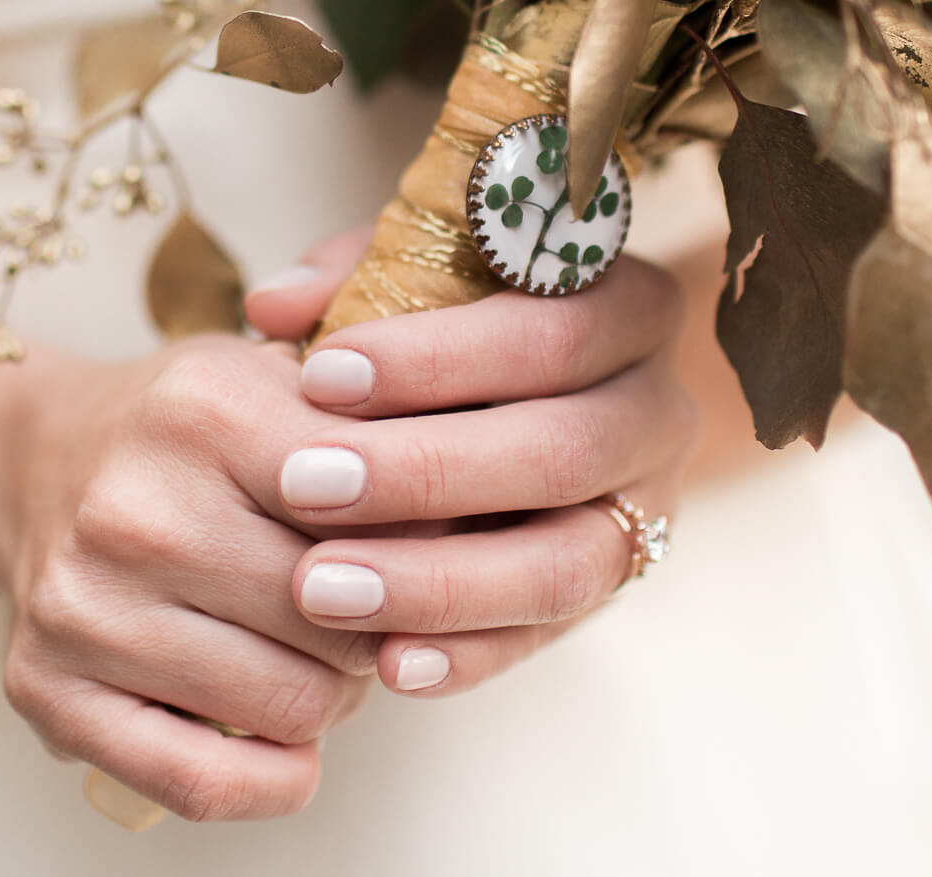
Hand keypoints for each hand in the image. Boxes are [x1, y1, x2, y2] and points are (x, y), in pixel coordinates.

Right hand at [0, 336, 379, 821]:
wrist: (39, 458)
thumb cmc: (191, 429)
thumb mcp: (285, 377)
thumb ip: (387, 422)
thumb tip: (490, 497)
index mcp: (206, 412)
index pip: (378, 513)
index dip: (425, 539)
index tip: (427, 539)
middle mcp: (133, 508)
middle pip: (343, 621)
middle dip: (381, 626)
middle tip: (369, 608)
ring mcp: (82, 605)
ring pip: (291, 706)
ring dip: (331, 695)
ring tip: (313, 651)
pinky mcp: (45, 687)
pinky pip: (202, 783)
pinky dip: (272, 777)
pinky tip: (286, 742)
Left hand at [248, 234, 698, 699]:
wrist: (545, 395)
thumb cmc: (465, 317)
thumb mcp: (424, 270)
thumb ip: (356, 275)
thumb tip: (273, 309)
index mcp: (629, 307)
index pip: (548, 333)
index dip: (436, 358)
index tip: (319, 377)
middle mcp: (658, 411)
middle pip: (560, 451)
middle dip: (424, 472)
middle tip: (302, 484)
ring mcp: (647, 512)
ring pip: (566, 563)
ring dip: (438, 581)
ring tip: (321, 588)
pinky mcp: (614, 591)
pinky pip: (548, 638)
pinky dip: (468, 655)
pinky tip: (385, 661)